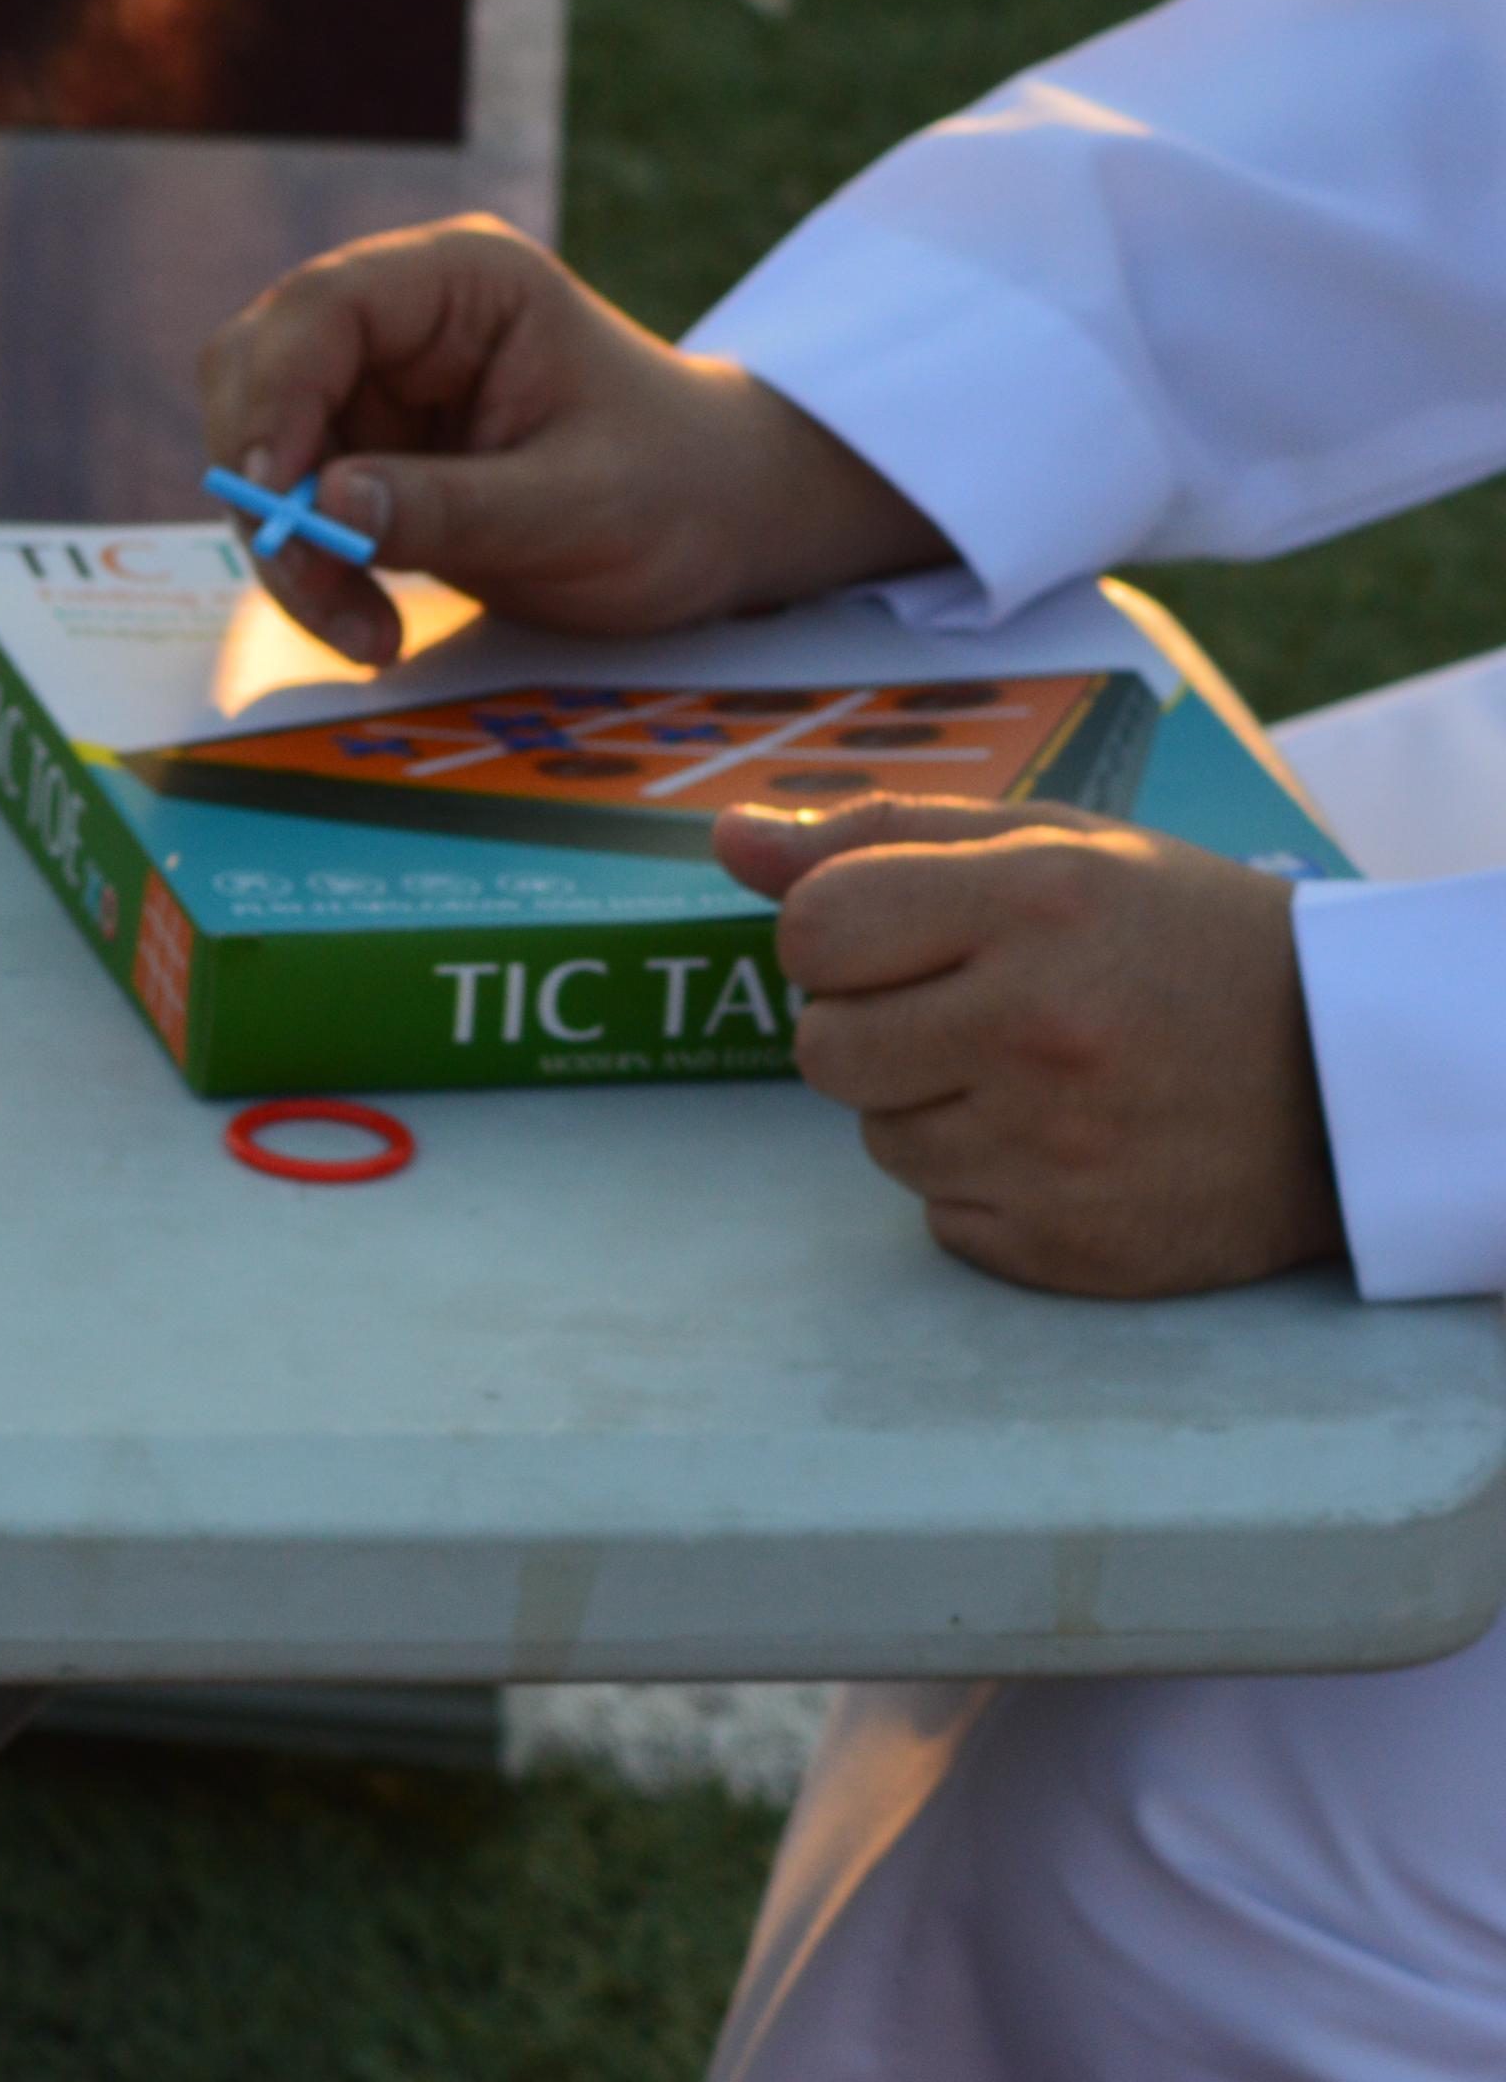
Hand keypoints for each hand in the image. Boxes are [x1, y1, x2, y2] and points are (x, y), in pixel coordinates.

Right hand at [196, 216, 949, 665]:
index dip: (273, 399)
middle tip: (310, 578)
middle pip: (259, 374)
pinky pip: (290, 512)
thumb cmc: (679, 491)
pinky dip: (310, 576)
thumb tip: (320, 503)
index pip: (320, 311)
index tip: (272, 498)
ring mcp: (375, 392)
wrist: (722, 526)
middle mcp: (401, 321)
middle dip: (264, 483)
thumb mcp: (576, 508)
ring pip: (257, 454)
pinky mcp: (365, 460)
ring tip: (363, 632)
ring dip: (287, 550)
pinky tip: (370, 628)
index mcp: (461, 283)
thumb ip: (448, 505)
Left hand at [719, 795, 1342, 1296]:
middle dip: (878, 1028)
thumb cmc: (1183, 942)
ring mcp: (1052, 1148)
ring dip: (932, 1108)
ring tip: (1042, 1077)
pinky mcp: (1064, 1244)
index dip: (837, 937)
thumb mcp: (1058, 847)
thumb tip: (729, 840)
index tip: (908, 940)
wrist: (1352, 1076)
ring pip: (876, 1137)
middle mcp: (1040, 1028)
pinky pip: (940, 1215)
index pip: (812, 929)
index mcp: (1037, 904)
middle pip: (821, 1047)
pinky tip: (1067, 1145)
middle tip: (980, 1012)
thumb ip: (883, 837)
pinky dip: (984, 1185)